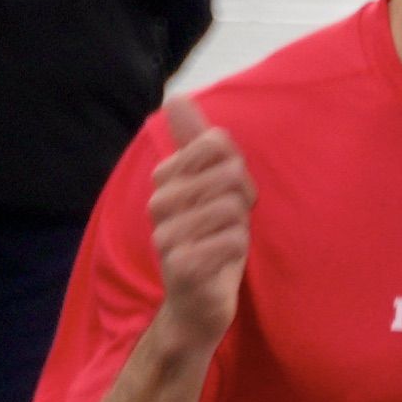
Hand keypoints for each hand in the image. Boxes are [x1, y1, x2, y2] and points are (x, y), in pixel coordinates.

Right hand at [143, 101, 249, 359]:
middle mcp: (159, 202)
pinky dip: (238, 250)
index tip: (228, 196)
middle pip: (230, 174)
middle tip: (229, 225)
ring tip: (225, 243)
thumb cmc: (209, 241)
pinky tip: (224, 263)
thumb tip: (174, 97)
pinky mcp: (181, 265)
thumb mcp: (208, 186)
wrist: (197, 304)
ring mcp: (166, 234)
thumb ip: (195, 141)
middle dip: (242, 202)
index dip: (237, 170)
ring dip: (240, 229)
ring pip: (231, 207)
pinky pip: (232, 240)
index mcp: (165, 178)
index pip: (218, 144)